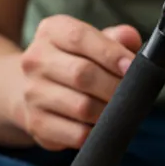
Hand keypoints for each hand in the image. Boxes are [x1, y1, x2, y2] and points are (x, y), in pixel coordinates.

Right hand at [10, 15, 141, 150]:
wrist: (35, 88)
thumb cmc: (76, 61)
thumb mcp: (94, 42)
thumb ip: (115, 38)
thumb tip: (131, 39)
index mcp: (51, 31)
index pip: (79, 37)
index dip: (110, 53)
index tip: (132, 66)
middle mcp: (35, 59)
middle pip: (81, 74)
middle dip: (114, 86)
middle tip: (132, 94)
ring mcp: (32, 93)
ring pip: (81, 107)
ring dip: (108, 111)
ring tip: (120, 110)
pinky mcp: (36, 124)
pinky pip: (76, 134)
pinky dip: (96, 132)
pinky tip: (102, 125)